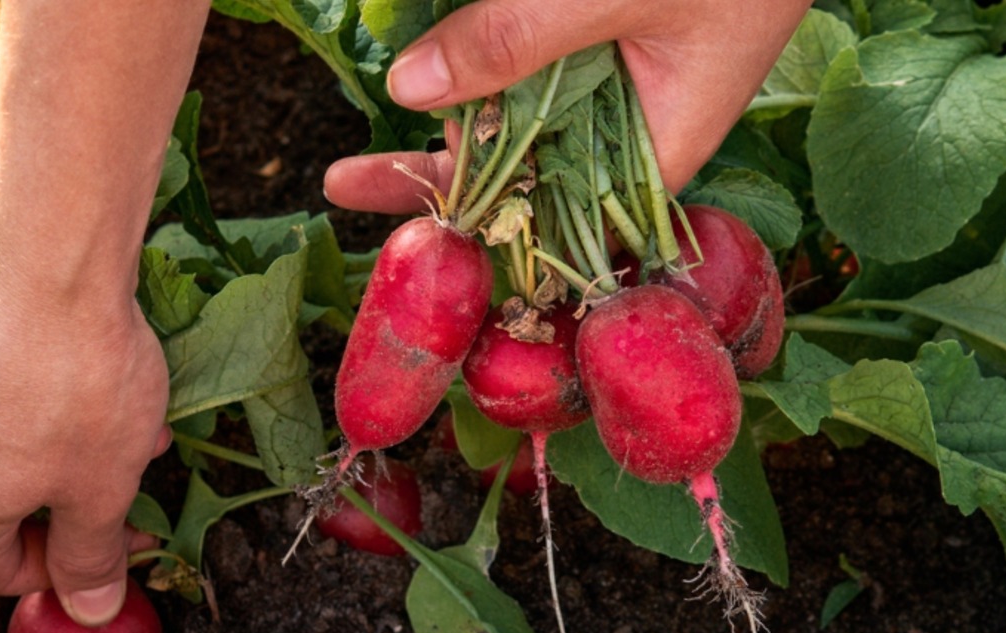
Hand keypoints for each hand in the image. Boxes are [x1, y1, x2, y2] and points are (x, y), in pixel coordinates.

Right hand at [0, 229, 171, 625]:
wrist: (46, 256)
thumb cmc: (74, 383)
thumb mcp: (101, 489)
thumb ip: (92, 558)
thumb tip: (88, 611)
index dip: (57, 576)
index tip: (111, 553)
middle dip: (72, 506)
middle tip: (131, 491)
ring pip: (4, 446)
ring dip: (70, 451)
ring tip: (133, 427)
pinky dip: (47, 401)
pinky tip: (103, 376)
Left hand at [324, 0, 811, 212]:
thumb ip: (512, 40)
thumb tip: (409, 91)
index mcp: (662, 145)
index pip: (564, 218)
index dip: (482, 232)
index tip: (404, 235)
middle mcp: (638, 120)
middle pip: (527, 169)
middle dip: (440, 178)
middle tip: (343, 181)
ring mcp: (621, 70)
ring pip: (523, 110)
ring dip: (453, 117)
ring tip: (363, 153)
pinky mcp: (606, 23)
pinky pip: (533, 55)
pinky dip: (485, 61)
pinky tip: (430, 66)